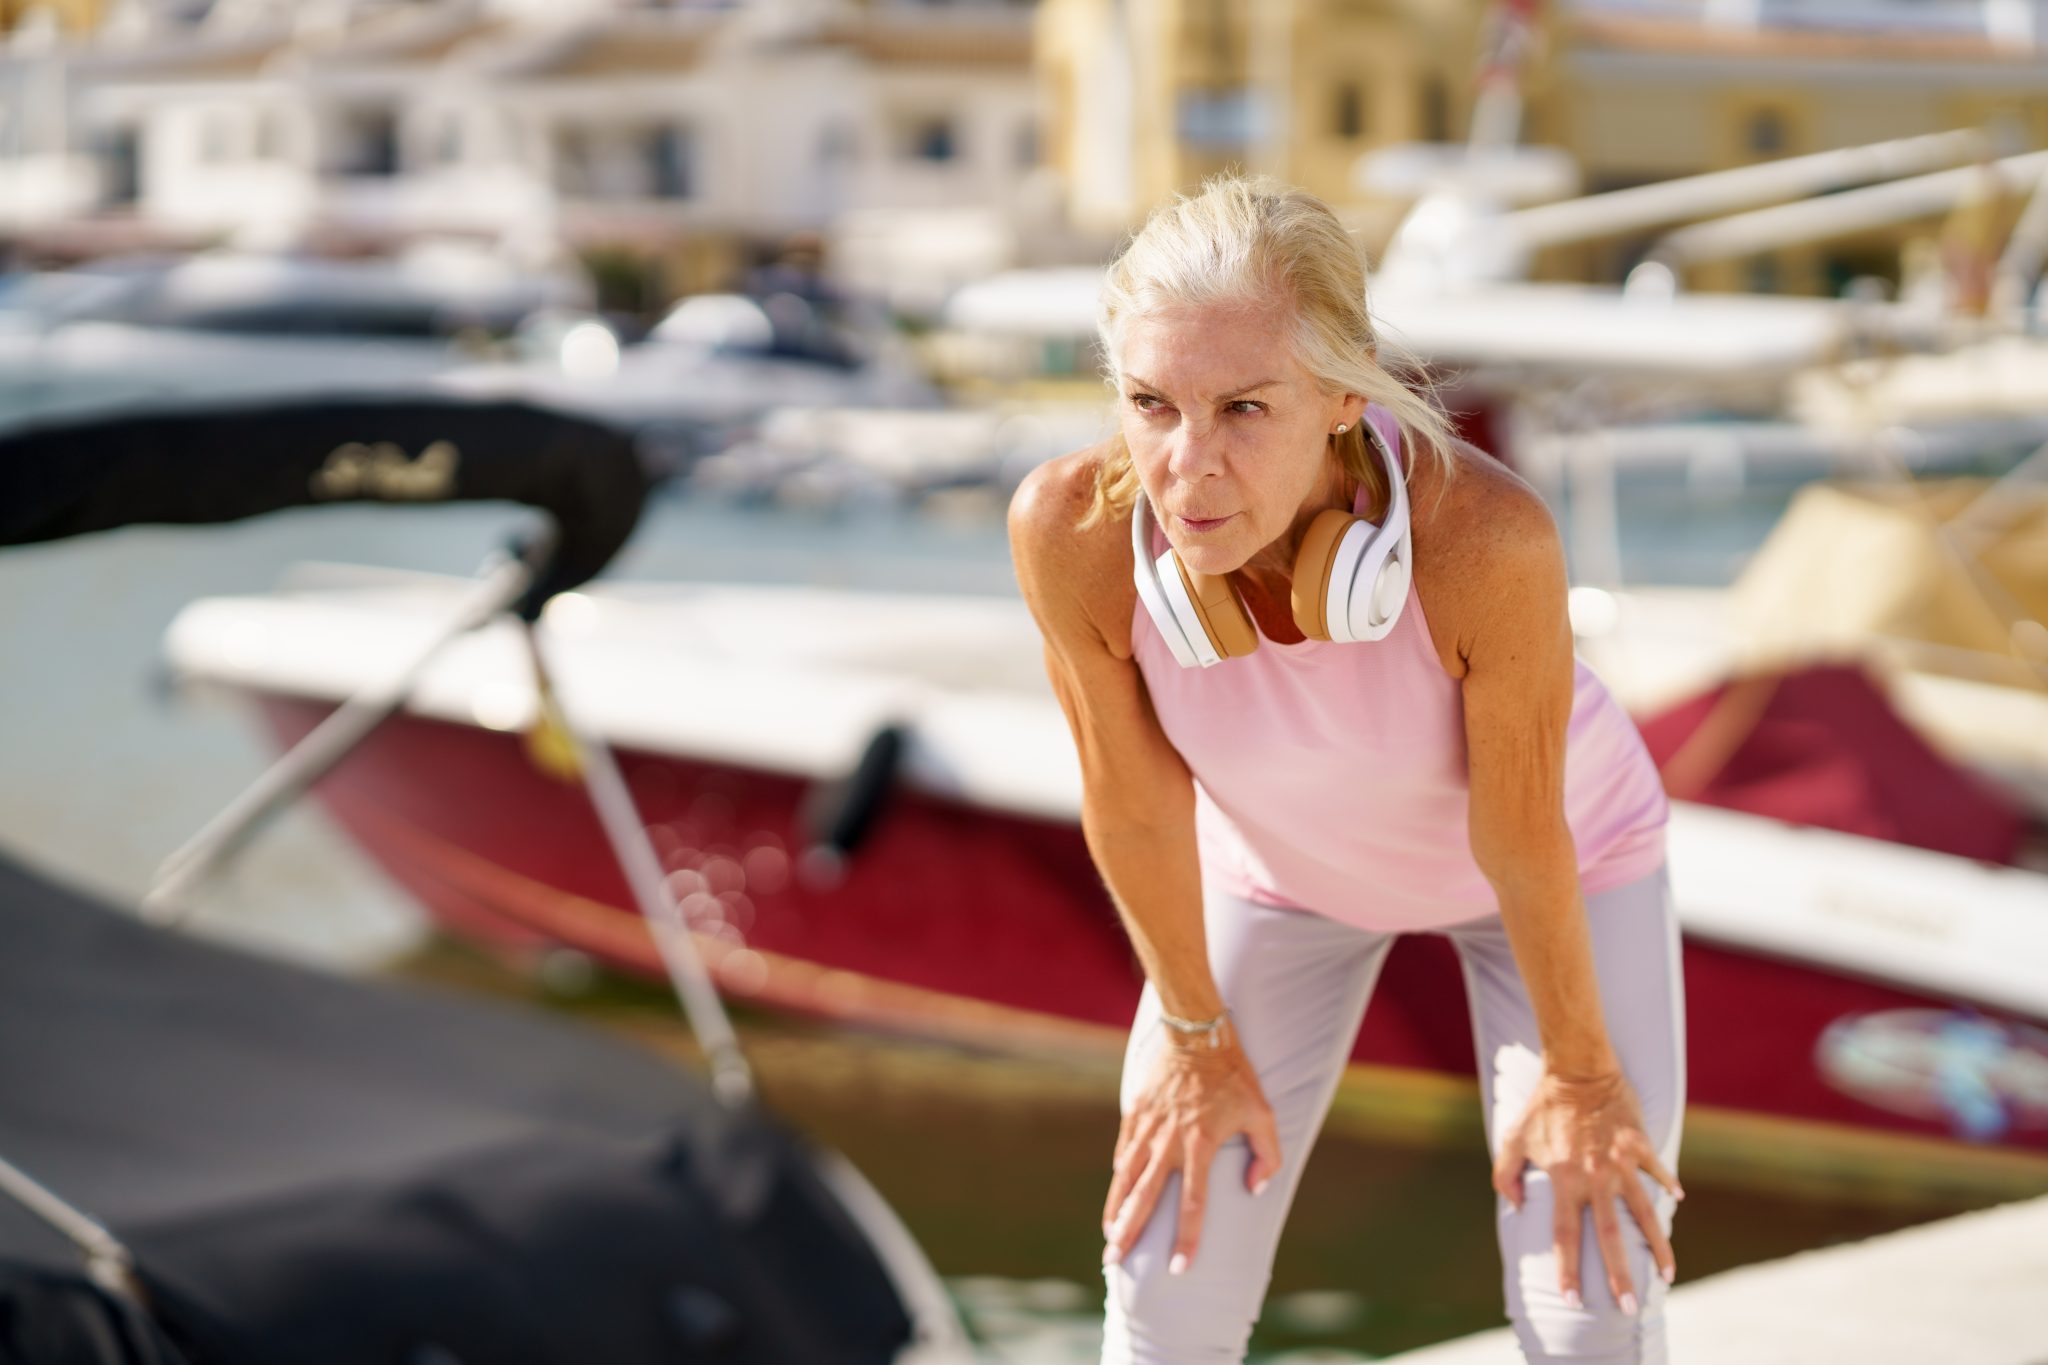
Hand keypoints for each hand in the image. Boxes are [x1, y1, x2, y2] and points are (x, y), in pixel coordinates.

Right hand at [1102, 1024, 1282, 1276]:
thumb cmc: (1233, 1074)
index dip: (1186, 1239)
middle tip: (1114, 1263)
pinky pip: (1124, 1150)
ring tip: (1109, 1236)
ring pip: (1126, 1178)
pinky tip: (1117, 1191)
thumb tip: (1255, 1189)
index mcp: (1200, 1146)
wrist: (1194, 1032)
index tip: (1177, 1267)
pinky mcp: (1135, 1113)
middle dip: (1128, 1235)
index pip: (1192, 1205)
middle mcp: (1168, 1142)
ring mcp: (1147, 1128)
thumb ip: (1268, 1155)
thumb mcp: (1262, 1112)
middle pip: (1144, 1199)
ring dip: (1116, 1210)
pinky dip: (1120, 1174)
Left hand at [1491, 1067, 1683, 1314]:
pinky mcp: (1641, 1145)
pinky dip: (1668, 1184)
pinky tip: (1678, 1200)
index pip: (1564, 1235)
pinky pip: (1658, 1171)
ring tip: (1668, 1274)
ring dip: (1658, 1246)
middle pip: (1609, 1237)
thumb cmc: (1543, 1106)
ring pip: (1645, 1213)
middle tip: (1629, 1308)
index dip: (1567, 1269)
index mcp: (1564, 1180)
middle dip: (1620, 1276)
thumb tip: (1515, 1208)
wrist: (1578, 1068)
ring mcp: (1622, 1163)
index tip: (1573, 1300)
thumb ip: (1505, 1176)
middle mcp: (1595, 1177)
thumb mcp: (1513, 1139)